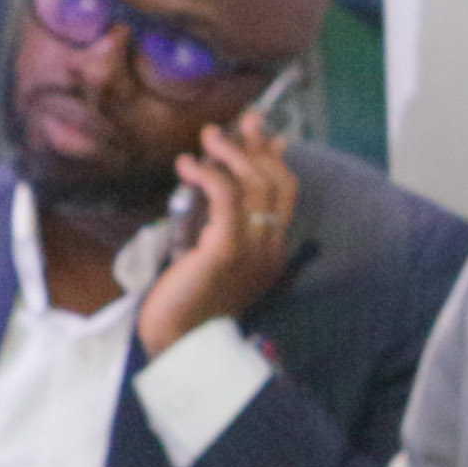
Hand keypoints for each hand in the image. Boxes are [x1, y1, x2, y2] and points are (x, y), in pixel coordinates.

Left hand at [134, 113, 300, 353]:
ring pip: (254, 185)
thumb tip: (222, 184)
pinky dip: (209, 174)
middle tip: (233, 124)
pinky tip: (188, 166)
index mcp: (273, 252)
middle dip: (256, 146)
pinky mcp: (227, 250)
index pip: (286, 193)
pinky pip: (226, 198)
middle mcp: (271, 249)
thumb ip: (224, 224)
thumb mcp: (214, 257)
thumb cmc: (190, 301)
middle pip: (275, 182)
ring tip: (207, 137)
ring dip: (230, 153)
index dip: (274, 158)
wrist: (180, 342)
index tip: (260, 132)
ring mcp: (253, 250)